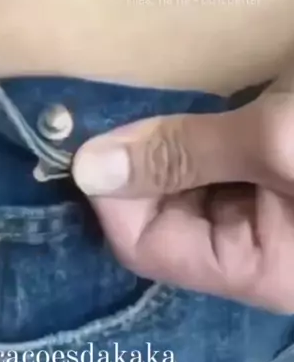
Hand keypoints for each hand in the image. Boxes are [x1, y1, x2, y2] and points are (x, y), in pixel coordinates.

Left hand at [72, 67, 293, 311]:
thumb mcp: (276, 143)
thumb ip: (186, 154)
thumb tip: (87, 168)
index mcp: (256, 269)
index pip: (147, 246)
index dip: (112, 194)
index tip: (90, 134)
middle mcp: (253, 248)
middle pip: (159, 214)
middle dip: (133, 162)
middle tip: (104, 101)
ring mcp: (262, 209)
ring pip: (182, 182)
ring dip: (159, 139)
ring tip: (135, 92)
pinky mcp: (271, 172)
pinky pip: (212, 161)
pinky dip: (191, 128)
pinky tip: (178, 92)